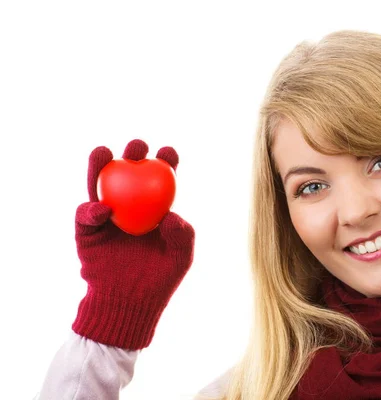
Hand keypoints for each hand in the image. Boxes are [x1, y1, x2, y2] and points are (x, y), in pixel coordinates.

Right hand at [72, 139, 194, 349]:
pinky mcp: (86, 231)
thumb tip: (171, 214)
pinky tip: (102, 210)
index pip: (160, 179)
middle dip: (133, 153)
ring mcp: (106, 216)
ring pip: (100, 185)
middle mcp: (130, 206)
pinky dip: (92, 210)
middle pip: (129, 173)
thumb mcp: (180, 258)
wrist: (129, 304)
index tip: (169, 153)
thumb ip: (182, 235)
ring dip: (100, 166)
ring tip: (103, 152)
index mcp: (155, 208)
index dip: (165, 161)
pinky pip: (86, 215)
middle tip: (137, 146)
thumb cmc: (159, 280)